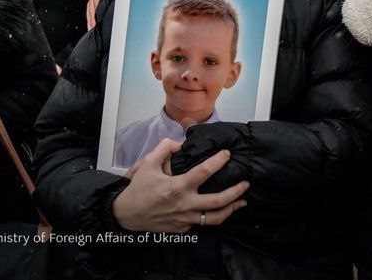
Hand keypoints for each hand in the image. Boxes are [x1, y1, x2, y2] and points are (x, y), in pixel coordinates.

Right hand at [112, 139, 247, 231]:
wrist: (125, 215)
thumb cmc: (137, 189)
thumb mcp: (148, 164)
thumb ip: (164, 148)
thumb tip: (179, 142)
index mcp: (177, 187)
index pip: (204, 172)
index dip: (218, 161)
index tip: (227, 154)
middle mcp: (184, 204)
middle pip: (218, 201)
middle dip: (235, 192)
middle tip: (245, 184)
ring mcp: (184, 219)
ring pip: (214, 218)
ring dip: (231, 210)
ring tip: (242, 202)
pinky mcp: (182, 229)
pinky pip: (201, 224)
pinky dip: (212, 217)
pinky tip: (219, 210)